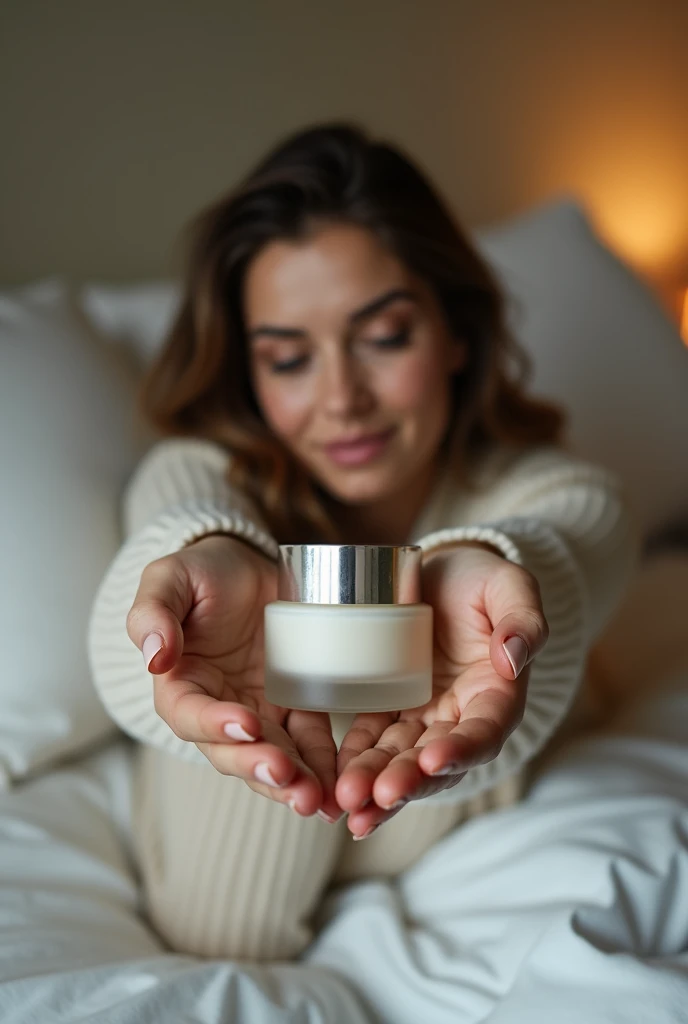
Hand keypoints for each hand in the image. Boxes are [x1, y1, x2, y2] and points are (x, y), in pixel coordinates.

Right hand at [126, 535, 340, 819]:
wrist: (248, 565)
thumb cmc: (203, 571)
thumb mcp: (170, 577)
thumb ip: (154, 613)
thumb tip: (155, 658)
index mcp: (179, 682)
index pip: (189, 713)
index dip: (215, 724)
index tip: (247, 724)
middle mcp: (216, 708)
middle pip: (232, 750)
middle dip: (259, 767)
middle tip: (289, 778)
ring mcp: (257, 712)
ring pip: (272, 757)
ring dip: (293, 781)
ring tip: (316, 799)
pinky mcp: (293, 707)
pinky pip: (308, 741)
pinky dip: (323, 765)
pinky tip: (340, 783)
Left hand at [335, 544, 548, 836]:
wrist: (441, 571)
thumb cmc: (480, 579)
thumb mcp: (509, 586)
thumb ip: (522, 621)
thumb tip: (512, 661)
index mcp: (497, 694)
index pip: (485, 732)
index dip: (462, 750)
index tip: (433, 760)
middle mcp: (460, 715)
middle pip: (438, 760)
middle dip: (409, 781)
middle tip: (377, 796)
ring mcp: (421, 715)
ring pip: (400, 758)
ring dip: (375, 783)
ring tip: (348, 803)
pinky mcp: (388, 707)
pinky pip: (370, 738)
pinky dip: (353, 761)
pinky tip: (333, 782)